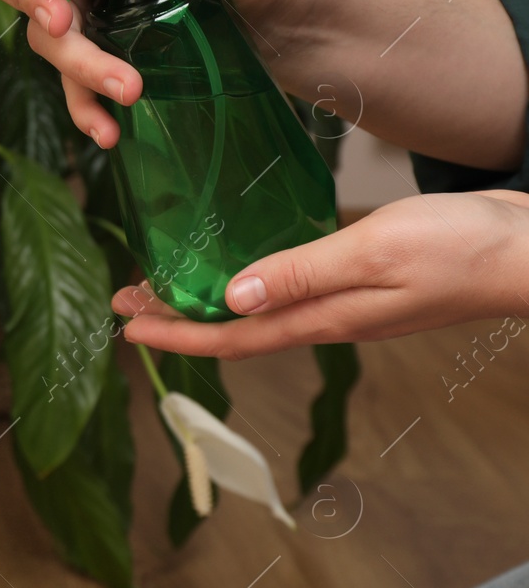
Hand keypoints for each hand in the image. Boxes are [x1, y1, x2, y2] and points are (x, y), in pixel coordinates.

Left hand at [111, 191, 528, 358]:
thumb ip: (302, 273)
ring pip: (257, 309)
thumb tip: (232, 296)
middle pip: (234, 327)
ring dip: (206, 301)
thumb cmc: (462, 249)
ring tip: (164, 286)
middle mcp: (326, 316)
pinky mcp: (361, 278)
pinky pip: (288, 286)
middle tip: (125, 303)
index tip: (126, 329)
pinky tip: (237, 264)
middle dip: (175, 319)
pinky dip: (249, 279)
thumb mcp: (373, 251)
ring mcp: (344, 300)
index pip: (230, 338)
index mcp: (323, 316)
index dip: (174, 337)